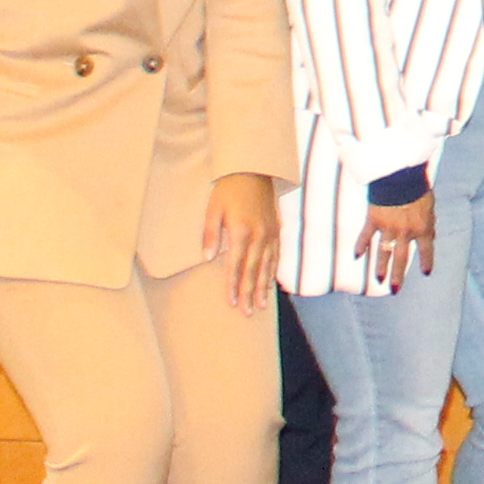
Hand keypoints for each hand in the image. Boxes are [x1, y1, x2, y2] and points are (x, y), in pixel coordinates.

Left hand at [201, 174, 279, 312]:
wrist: (253, 170)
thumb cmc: (228, 190)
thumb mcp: (212, 210)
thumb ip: (210, 235)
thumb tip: (207, 259)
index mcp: (241, 231)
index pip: (236, 266)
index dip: (233, 286)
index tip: (231, 303)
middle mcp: (260, 235)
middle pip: (253, 270)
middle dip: (250, 293)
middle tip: (247, 312)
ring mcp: (271, 233)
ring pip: (268, 266)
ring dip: (264, 286)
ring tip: (261, 305)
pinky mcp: (277, 229)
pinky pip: (276, 255)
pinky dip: (273, 271)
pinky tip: (271, 282)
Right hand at [359, 193, 437, 287]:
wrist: (401, 178)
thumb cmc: (418, 188)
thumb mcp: (430, 207)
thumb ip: (429, 222)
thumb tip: (430, 236)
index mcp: (422, 228)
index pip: (426, 250)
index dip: (427, 262)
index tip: (426, 273)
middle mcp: (405, 233)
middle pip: (402, 259)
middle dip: (398, 276)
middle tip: (395, 289)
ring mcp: (388, 228)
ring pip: (383, 253)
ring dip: (380, 267)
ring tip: (379, 279)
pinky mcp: (374, 221)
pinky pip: (365, 236)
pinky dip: (360, 246)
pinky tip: (357, 257)